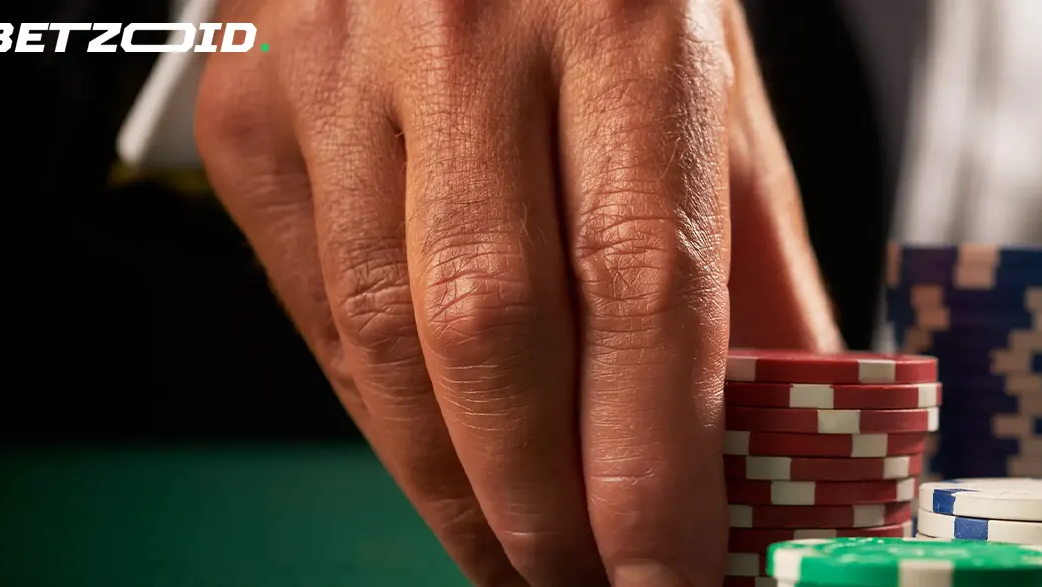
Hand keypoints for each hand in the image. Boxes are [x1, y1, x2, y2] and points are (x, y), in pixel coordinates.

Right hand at [195, 0, 841, 584]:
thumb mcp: (711, 77)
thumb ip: (754, 257)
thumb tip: (795, 426)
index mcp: (618, 20)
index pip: (637, 286)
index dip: (652, 465)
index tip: (669, 574)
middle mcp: (462, 39)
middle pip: (492, 335)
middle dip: (542, 505)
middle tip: (585, 585)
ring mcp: (335, 72)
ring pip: (383, 341)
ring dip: (453, 485)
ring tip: (518, 553)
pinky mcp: (247, 107)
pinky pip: (314, 308)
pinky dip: (380, 410)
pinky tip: (441, 452)